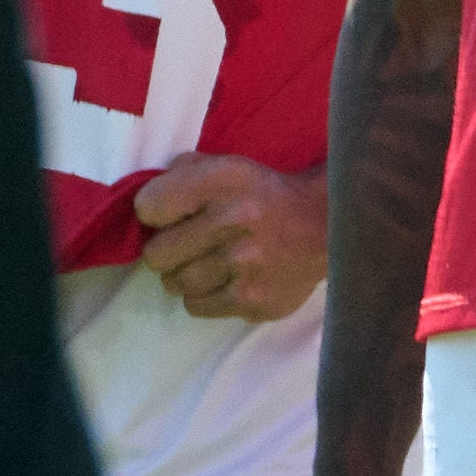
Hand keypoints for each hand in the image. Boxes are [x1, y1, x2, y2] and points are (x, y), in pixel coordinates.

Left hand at [132, 154, 324, 320]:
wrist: (329, 228)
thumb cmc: (265, 196)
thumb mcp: (229, 167)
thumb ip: (183, 174)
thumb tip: (146, 203)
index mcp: (224, 180)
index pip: (148, 207)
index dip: (155, 213)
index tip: (173, 215)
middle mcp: (235, 221)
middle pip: (156, 255)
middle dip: (168, 252)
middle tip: (189, 247)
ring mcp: (247, 266)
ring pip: (175, 284)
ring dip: (185, 276)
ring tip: (209, 265)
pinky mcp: (257, 301)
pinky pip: (198, 307)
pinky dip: (205, 297)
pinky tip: (226, 282)